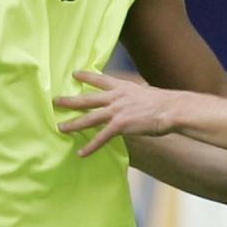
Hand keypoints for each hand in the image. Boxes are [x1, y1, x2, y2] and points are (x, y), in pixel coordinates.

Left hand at [57, 70, 173, 156]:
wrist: (172, 109)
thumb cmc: (164, 103)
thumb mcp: (146, 93)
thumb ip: (135, 96)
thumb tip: (136, 99)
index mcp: (123, 87)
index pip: (100, 80)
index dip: (86, 76)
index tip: (74, 74)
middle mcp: (116, 97)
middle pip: (87, 99)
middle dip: (70, 101)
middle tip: (55, 101)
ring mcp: (117, 111)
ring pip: (89, 118)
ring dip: (73, 124)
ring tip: (60, 128)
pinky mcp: (120, 126)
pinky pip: (101, 137)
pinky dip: (91, 146)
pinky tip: (81, 153)